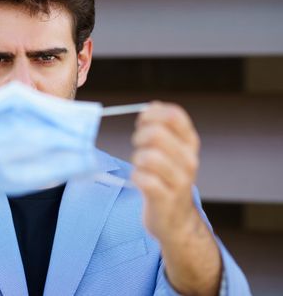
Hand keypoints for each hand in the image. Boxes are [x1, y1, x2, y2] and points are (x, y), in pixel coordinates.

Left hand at [131, 101, 200, 243]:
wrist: (176, 221)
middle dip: (140, 136)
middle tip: (139, 147)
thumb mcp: (171, 151)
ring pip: (149, 157)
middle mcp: (189, 160)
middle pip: (157, 133)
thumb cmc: (167, 179)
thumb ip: (163, 127)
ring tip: (141, 166)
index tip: (143, 123)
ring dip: (137, 159)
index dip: (152, 114)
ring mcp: (180, 181)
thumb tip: (153, 105)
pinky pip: (144, 180)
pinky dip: (136, 177)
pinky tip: (140, 181)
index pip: (174, 115)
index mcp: (190, 143)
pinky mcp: (166, 199)